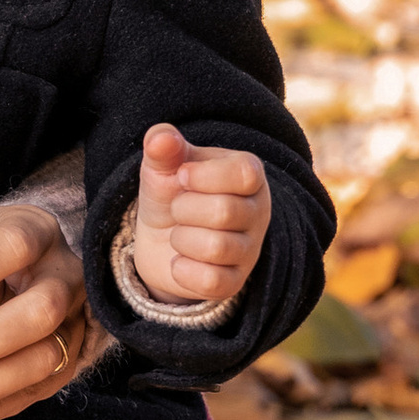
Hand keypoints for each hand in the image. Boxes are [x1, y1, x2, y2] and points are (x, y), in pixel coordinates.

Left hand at [130, 123, 268, 308]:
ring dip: (181, 239)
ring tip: (179, 233)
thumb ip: (162, 146)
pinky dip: (182, 270)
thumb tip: (160, 137)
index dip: (203, 176)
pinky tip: (179, 260)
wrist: (159, 238)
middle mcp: (259, 212)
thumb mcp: (163, 166)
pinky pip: (212, 282)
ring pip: (217, 248)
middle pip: (224, 212)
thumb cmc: (170, 193)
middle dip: (183, 209)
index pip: (244, 174)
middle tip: (177, 208)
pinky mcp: (234, 282)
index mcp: (249, 175)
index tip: (182, 176)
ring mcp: (250, 250)